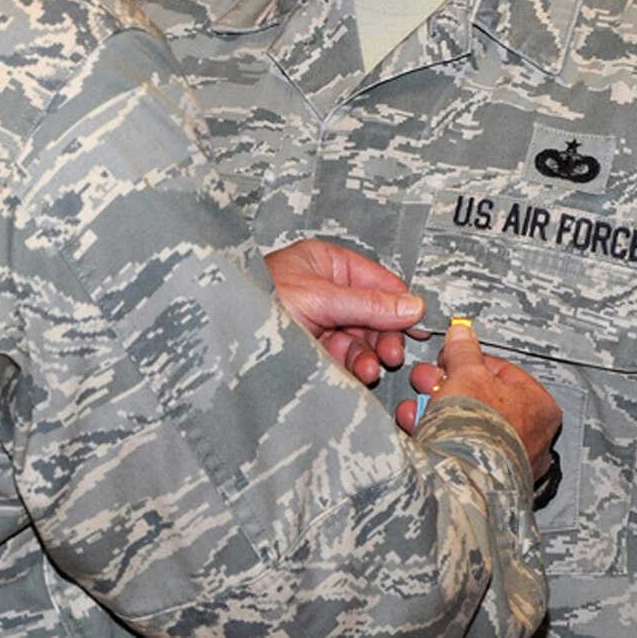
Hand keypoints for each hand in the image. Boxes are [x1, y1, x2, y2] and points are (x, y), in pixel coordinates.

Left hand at [265, 237, 425, 385]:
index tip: (418, 326)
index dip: (399, 304)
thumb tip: (413, 305)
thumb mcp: (318, 298)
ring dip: (370, 354)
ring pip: (359, 338)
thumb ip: (367, 304)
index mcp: (326, 263)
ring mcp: (318, 320)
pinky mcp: (310, 348)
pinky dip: (353, 366)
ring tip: (372, 367)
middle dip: (384, 334)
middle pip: (372, 313)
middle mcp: (324, 289)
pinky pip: (343, 356)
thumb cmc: (254, 300)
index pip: (377, 280)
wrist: (218, 336)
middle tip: (393, 353)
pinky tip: (357, 373)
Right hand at [397, 318, 560, 483]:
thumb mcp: (467, 373)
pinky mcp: (485, 479)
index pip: (501, 371)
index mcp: (540, 406)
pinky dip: (437, 435)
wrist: (463, 479)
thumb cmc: (479, 427)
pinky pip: (459, 448)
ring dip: (435, 410)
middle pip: (481, 398)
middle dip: (445, 386)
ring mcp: (509, 461)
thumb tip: (461, 334)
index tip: (447, 360)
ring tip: (416, 407)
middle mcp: (533, 436)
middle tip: (426, 380)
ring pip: (467, 424)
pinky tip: (417, 427)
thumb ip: (464, 350)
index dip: (467, 362)